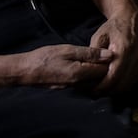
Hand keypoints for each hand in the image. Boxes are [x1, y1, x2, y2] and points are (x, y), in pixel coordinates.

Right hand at [0, 44, 114, 89]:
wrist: (24, 71)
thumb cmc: (45, 58)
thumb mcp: (68, 50)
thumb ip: (89, 53)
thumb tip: (110, 55)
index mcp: (80, 74)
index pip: (105, 71)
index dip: (111, 61)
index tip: (113, 50)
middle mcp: (79, 84)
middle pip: (101, 79)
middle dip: (107, 68)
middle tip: (108, 54)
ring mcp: (73, 87)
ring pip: (93, 82)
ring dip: (98, 72)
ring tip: (98, 59)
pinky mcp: (67, 87)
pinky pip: (84, 83)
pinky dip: (89, 75)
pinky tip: (87, 65)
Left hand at [89, 7, 137, 94]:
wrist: (130, 19)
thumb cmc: (113, 28)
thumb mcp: (99, 37)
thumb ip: (94, 54)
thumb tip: (89, 70)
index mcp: (124, 49)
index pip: (114, 75)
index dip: (103, 86)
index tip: (93, 90)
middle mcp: (136, 56)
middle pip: (122, 83)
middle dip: (108, 91)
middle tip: (96, 93)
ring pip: (129, 83)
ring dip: (116, 90)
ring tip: (103, 90)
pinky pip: (134, 80)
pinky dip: (124, 86)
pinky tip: (114, 85)